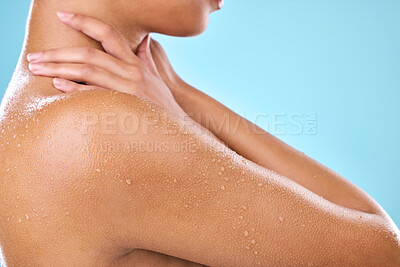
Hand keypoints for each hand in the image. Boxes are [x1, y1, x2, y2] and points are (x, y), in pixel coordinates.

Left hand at [27, 11, 184, 115]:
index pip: (108, 34)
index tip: (63, 15)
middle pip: (89, 53)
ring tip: (38, 68)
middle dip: (58, 53)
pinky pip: (96, 95)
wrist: (178, 131)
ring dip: (58, 68)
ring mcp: (128, 89)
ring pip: (88, 70)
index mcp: (135, 63)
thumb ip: (146, 57)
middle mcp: (131, 72)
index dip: (84, 21)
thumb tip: (144, 39)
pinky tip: (59, 85)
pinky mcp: (125, 107)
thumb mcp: (156, 78)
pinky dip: (75, 89)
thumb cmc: (163, 106)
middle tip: (35, 56)